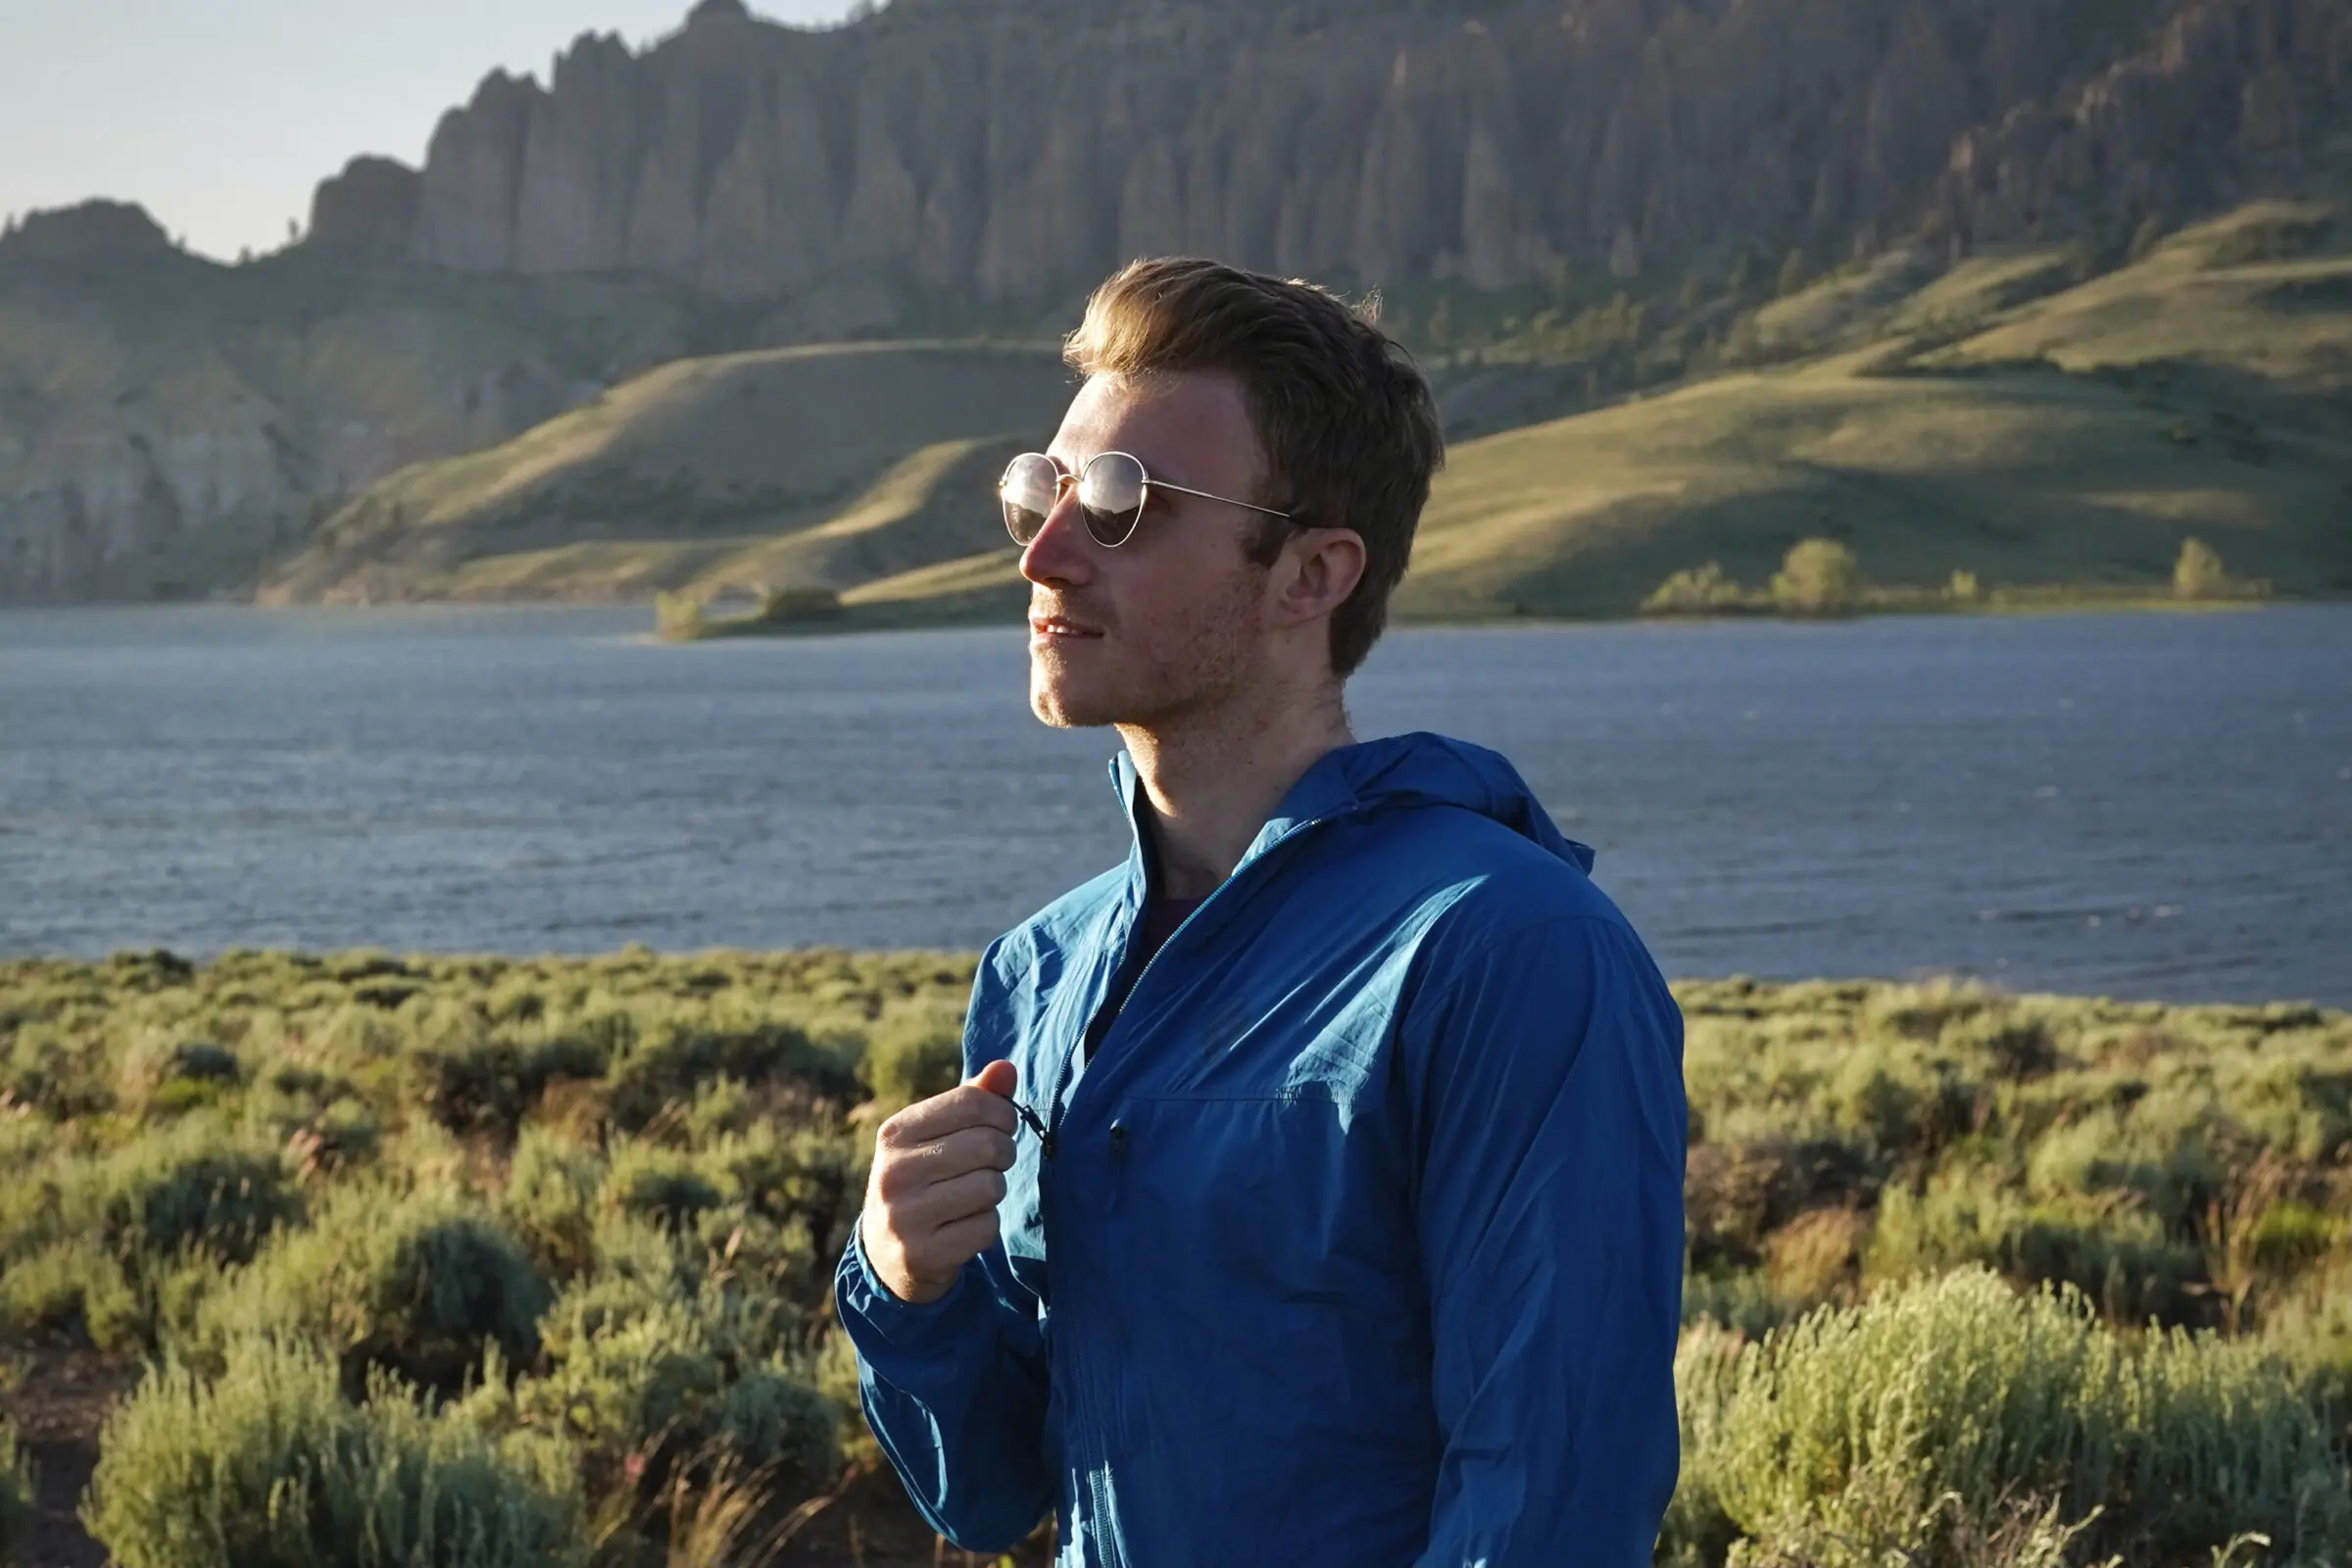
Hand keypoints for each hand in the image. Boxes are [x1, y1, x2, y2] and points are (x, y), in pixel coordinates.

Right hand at [860, 1060, 1020, 1304]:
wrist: (886, 1254)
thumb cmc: (924, 1178)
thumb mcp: (936, 1135)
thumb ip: (973, 1099)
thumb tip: (1006, 1069)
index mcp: (895, 1132)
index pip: (971, 1102)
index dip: (1002, 1112)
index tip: (1003, 1126)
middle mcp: (893, 1172)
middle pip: (987, 1145)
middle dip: (1004, 1154)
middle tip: (992, 1164)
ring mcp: (904, 1216)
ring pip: (991, 1187)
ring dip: (994, 1192)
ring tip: (972, 1196)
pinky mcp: (922, 1254)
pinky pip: (986, 1227)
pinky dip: (986, 1226)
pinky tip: (963, 1227)